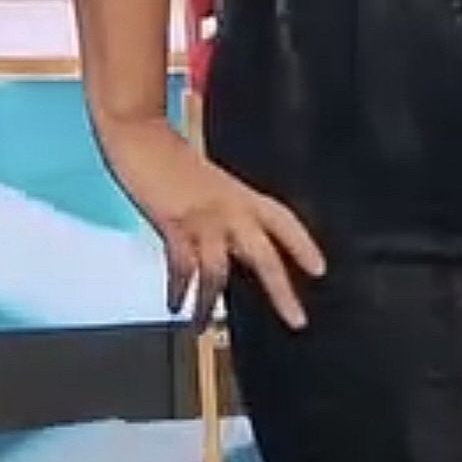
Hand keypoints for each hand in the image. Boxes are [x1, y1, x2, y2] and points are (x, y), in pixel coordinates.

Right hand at [99, 116, 324, 329]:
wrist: (140, 135)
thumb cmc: (172, 160)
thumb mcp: (211, 185)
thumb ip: (227, 212)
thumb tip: (235, 246)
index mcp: (242, 195)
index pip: (284, 220)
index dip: (303, 245)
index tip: (320, 271)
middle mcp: (230, 208)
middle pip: (264, 254)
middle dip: (280, 289)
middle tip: (295, 320)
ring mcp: (202, 217)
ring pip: (218, 269)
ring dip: (210, 302)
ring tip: (202, 326)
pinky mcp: (173, 224)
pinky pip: (182, 266)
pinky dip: (179, 289)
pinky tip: (175, 306)